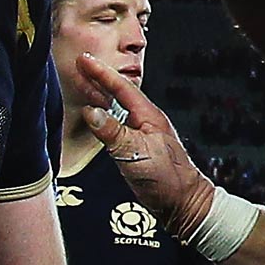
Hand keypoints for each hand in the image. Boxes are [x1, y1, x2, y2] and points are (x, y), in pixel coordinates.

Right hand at [77, 53, 215, 239]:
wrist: (183, 203)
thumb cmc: (166, 179)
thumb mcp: (135, 154)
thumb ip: (112, 133)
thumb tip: (91, 112)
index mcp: (148, 116)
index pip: (121, 88)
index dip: (101, 73)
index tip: (84, 60)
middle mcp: (146, 121)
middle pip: (119, 94)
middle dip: (99, 79)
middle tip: (80, 66)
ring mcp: (143, 134)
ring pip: (118, 108)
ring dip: (101, 95)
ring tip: (83, 84)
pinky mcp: (139, 148)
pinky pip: (118, 124)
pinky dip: (104, 116)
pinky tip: (97, 117)